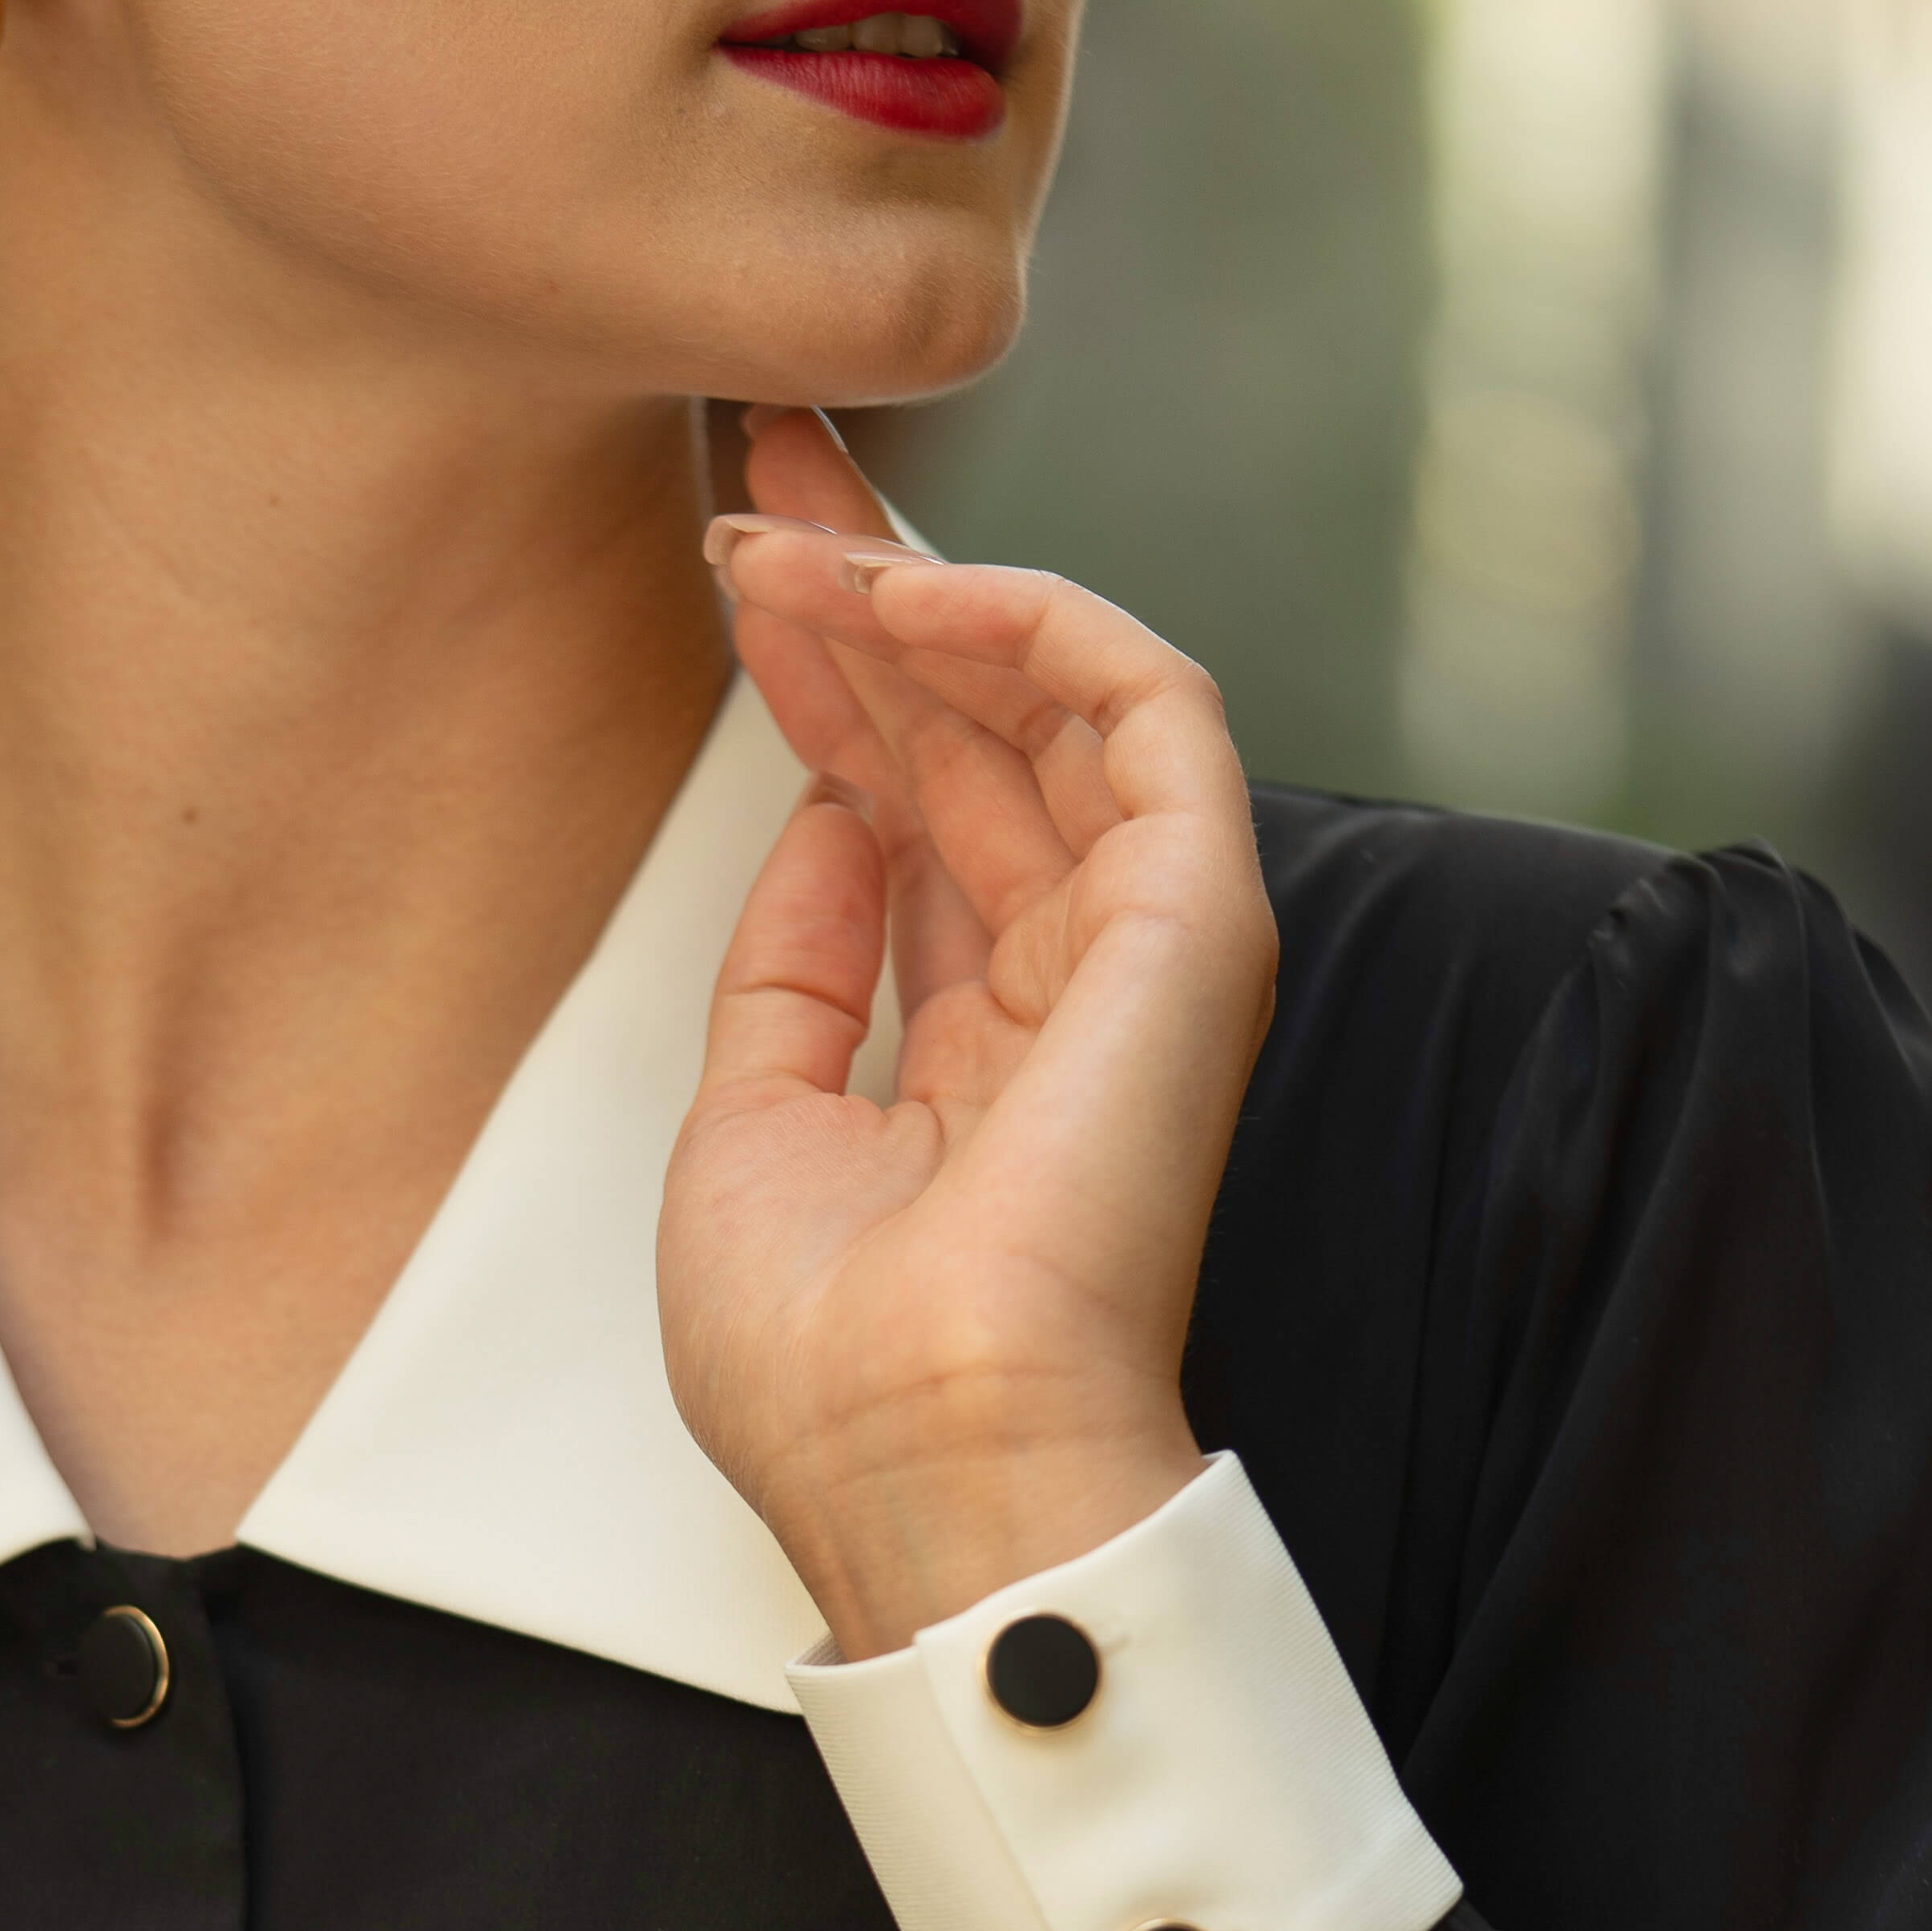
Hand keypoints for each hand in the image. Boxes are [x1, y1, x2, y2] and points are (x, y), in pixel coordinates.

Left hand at [657, 408, 1275, 1663]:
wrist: (921, 1461)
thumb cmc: (831, 1366)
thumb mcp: (754, 1129)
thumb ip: (795, 970)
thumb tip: (825, 818)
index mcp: (981, 1046)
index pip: (920, 810)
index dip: (830, 681)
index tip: (736, 576)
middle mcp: (1071, 984)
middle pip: (980, 730)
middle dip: (865, 588)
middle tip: (750, 469)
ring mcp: (1140, 948)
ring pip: (1055, 694)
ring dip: (921, 590)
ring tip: (784, 527)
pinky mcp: (1196, 919)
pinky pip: (1147, 703)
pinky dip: (1033, 622)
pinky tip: (908, 590)